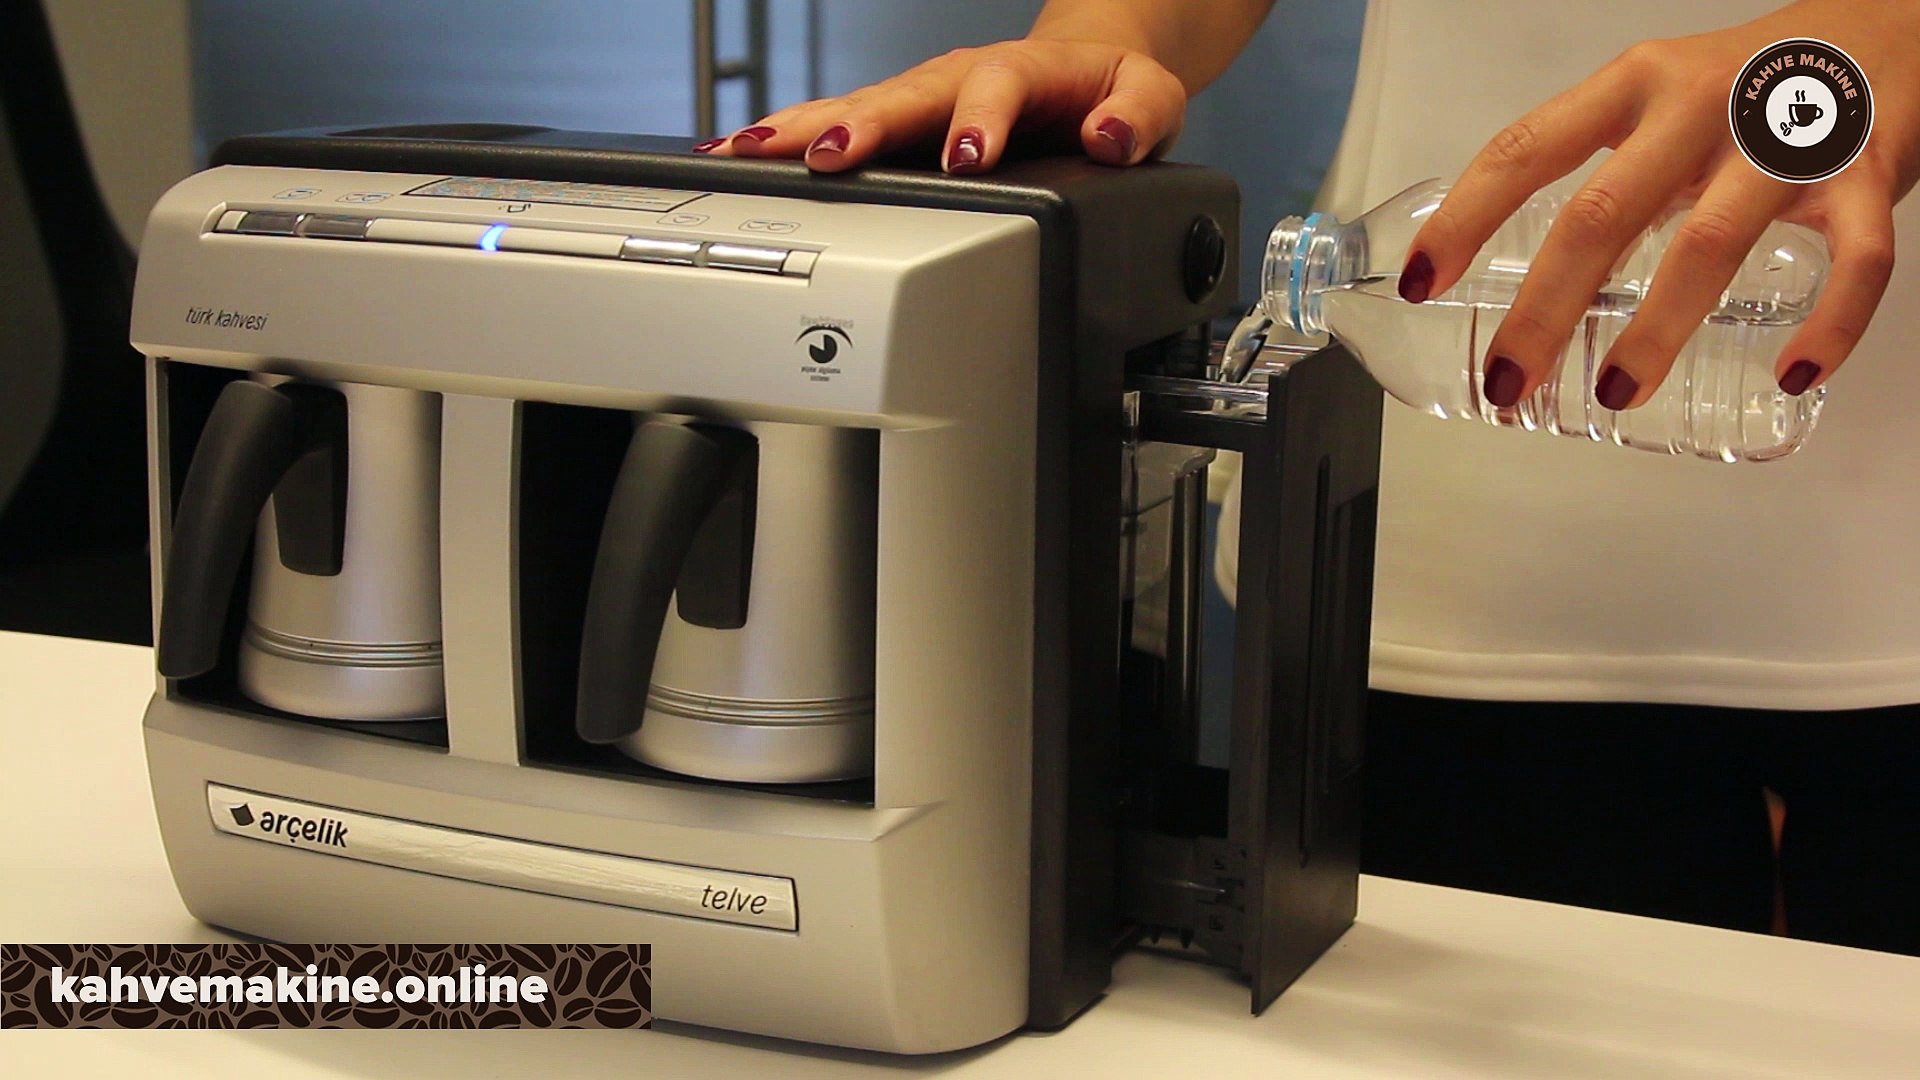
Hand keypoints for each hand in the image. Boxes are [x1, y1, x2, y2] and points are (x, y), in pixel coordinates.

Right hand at [698, 38, 1188, 173]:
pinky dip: (787, 141)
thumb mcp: (1152, 100)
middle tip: (827, 157)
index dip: (979, 119)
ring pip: (853, 108)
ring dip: (799, 131)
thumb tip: (1110, 137)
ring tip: (746, 153)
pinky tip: (736, 156)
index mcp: (1023, 71)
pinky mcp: (896, 124)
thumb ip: (1140, 117)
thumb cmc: (1112, 93)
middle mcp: (959, 78)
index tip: (966, 157)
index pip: (996, 85)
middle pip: (902, 96)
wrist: (1090, 74)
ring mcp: (920, 101)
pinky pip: (836, 126)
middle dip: (863, 126)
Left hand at [1403, 0, 1919, 406]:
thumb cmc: (1752, 87)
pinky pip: (1856, 260)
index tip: (1420, 282)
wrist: (1896, 28)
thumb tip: (1520, 276)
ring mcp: (1785, 138)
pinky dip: (1830, 323)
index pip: (1526, 148)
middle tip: (1508, 381)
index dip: (1464, 216)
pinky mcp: (1870, 172)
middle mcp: (1700, 103)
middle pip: (1603, 213)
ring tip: (1614, 394)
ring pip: (1709, 244)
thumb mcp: (1660, 106)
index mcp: (1634, 84)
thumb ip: (1603, 172)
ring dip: (1655, 330)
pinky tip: (1792, 373)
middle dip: (1545, 308)